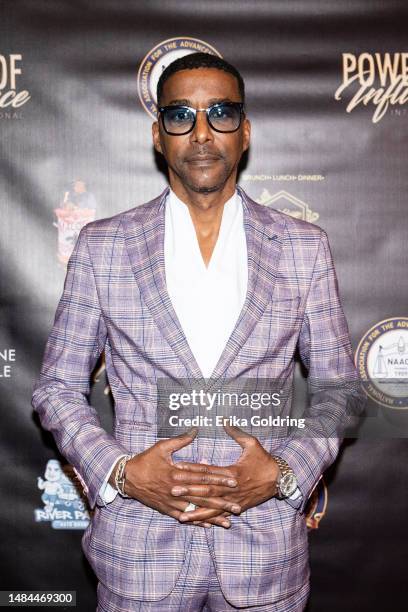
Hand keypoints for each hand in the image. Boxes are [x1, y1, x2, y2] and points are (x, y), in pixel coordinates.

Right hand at [121, 428, 238, 527]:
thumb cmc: (145, 460)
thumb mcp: (162, 446)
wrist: (126, 478)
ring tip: (228, 521)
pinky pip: (184, 517)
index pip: (202, 476)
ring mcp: (172, 501)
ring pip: (196, 509)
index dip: (219, 478)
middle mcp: (176, 489)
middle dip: (222, 501)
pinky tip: (208, 525)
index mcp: (177, 473)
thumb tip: (196, 429)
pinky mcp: (167, 509)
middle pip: (203, 496)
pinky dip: (196, 521)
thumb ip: (181, 439)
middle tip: (238, 505)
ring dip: (212, 516)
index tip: (234, 480)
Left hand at [171, 424, 279, 523]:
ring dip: (196, 511)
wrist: (280, 480)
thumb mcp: (252, 443)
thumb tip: (224, 419)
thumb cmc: (264, 460)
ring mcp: (234, 500)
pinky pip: (219, 514)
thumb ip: (236, 432)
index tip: (177, 467)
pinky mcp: (236, 507)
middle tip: (173, 490)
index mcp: (232, 472)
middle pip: (206, 490)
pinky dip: (208, 519)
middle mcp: (231, 489)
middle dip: (189, 491)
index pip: (208, 470)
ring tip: (180, 515)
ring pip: (212, 507)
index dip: (192, 468)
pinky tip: (198, 522)